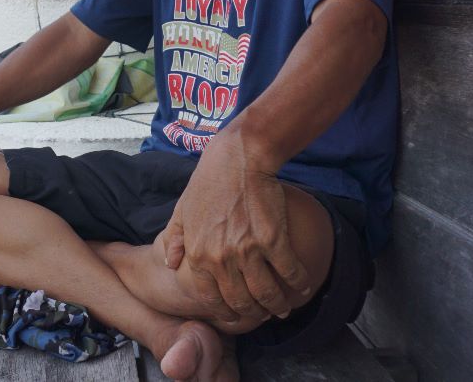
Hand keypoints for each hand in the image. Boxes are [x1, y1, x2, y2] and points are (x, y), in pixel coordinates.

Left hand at [162, 130, 311, 321]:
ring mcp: (248, 251)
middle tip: (264, 314)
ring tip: (284, 308)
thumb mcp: (181, 211)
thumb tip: (169, 263)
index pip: (211, 298)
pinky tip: (303, 287)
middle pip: (241, 301)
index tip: (236, 313)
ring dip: (278, 305)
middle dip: (254, 313)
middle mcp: (221, 259)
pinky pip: (289, 272)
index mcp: (198, 255)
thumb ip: (174, 240)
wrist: (238, 158)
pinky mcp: (274, 240)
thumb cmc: (208, 181)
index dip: (225, 311)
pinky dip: (299, 283)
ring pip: (266, 293)